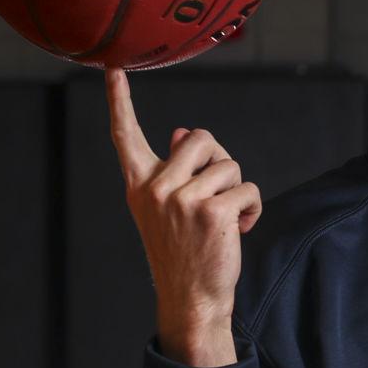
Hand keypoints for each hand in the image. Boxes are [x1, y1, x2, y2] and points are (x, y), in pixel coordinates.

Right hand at [106, 67, 260, 363]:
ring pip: (230, 165)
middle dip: (219, 160)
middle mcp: (155, 187)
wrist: (191, 299)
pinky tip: (240, 229)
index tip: (113, 68)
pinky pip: (250, 188)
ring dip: (238, 190)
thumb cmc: (184, 251)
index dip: (119, 100)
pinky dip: (254, 208)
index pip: (125, 135)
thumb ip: (173, 171)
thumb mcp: (168, 209)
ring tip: (225, 220)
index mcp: (139, 184)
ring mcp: (181, 199)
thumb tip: (179, 132)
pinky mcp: (212, 212)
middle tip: (216, 194)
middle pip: (200, 136)